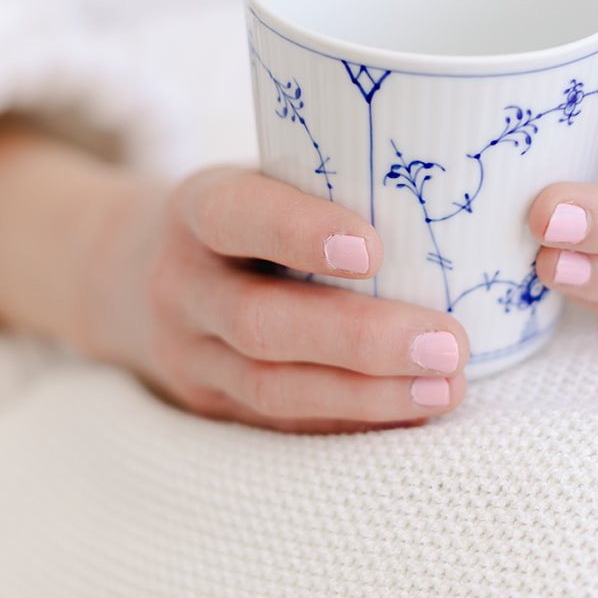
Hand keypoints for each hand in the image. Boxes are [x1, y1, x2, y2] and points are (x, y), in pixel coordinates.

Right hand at [91, 166, 471, 432]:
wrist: (130, 273)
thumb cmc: (244, 213)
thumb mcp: (263, 174)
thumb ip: (331, 179)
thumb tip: (466, 200)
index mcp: (196, 208)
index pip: (235, 215)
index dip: (299, 231)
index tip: (376, 247)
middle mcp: (180, 285)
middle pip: (262, 323)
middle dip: (361, 340)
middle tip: (449, 344)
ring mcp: (188, 355)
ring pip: (273, 388)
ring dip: (367, 395)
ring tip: (448, 386)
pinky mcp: (210, 405)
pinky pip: (282, 423)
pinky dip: (352, 420)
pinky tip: (415, 410)